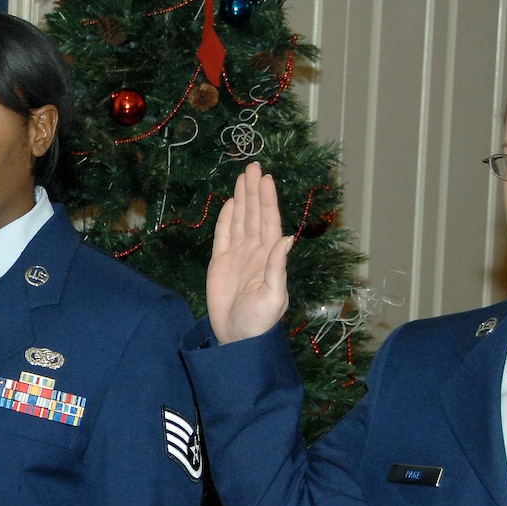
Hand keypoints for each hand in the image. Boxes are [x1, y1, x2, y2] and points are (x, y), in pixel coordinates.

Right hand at [206, 161, 294, 344]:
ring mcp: (237, 256)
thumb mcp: (273, 295)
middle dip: (254, 191)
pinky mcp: (220, 263)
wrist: (236, 339)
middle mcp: (254, 252)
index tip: (266, 178)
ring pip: (240, 220)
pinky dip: (227, 218)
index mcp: (269, 257)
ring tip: (242, 177)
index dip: (268, 199)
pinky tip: (230, 204)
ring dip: (242, 199)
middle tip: (253, 166)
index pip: (268, 221)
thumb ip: (278, 266)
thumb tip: (286, 238)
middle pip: (254, 215)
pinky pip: (223, 235)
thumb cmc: (259, 321)